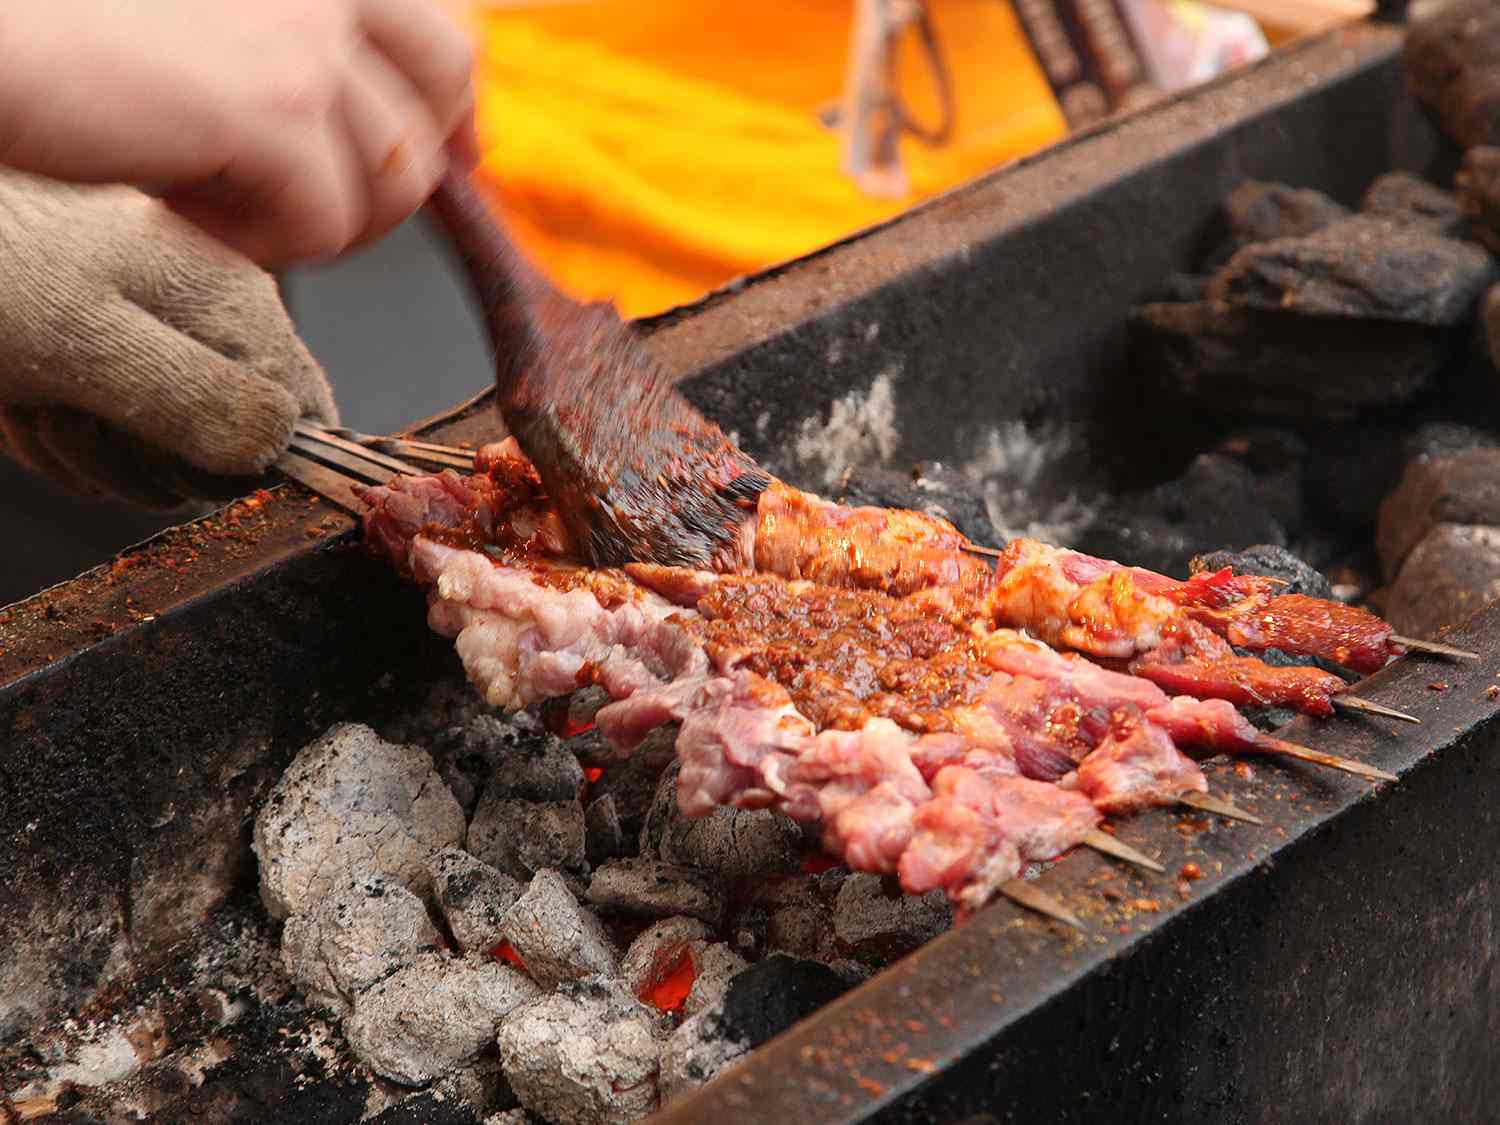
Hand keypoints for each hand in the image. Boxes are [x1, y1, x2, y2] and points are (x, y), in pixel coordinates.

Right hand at [0, 0, 477, 266]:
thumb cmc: (64, 28)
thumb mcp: (210, 18)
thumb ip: (298, 45)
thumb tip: (389, 134)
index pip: (441, 33)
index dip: (452, 107)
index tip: (452, 156)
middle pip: (446, 89)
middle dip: (404, 167)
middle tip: (331, 210)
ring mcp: (307, 32)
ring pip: (393, 175)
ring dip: (319, 216)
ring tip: (217, 197)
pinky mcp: (275, 105)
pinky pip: (325, 221)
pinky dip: (262, 243)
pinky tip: (183, 206)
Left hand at [0, 172, 337, 507]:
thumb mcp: (85, 342)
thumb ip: (197, 398)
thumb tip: (281, 444)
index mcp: (232, 296)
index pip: (305, 413)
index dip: (251, 460)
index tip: (183, 462)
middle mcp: (206, 315)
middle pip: (230, 447)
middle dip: (149, 460)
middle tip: (82, 417)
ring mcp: (151, 337)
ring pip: (164, 454)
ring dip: (91, 453)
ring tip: (38, 398)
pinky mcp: (102, 359)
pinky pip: (110, 440)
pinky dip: (59, 440)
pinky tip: (25, 400)